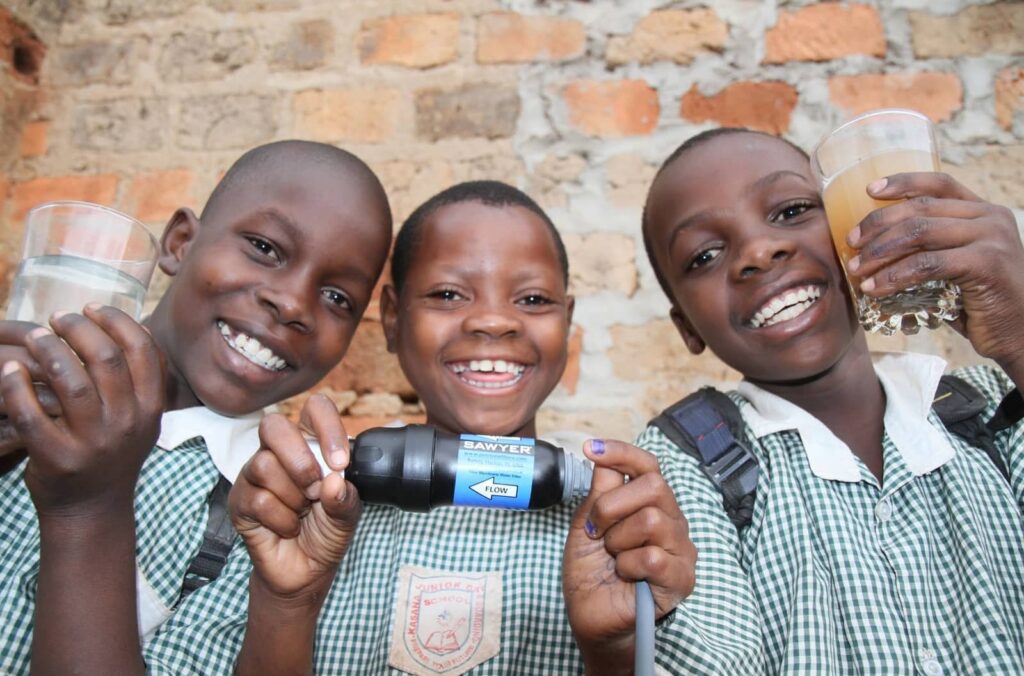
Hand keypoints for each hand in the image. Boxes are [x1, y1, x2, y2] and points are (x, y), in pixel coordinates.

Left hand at [0, 306, 164, 515]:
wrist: (92, 509)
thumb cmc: (112, 453)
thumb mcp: (141, 419)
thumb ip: (138, 380)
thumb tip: (120, 324)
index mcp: (151, 408)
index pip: (143, 350)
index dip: (116, 320)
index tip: (91, 308)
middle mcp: (128, 423)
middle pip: (106, 359)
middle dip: (78, 329)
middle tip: (58, 320)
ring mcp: (94, 443)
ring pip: (71, 381)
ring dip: (48, 350)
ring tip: (34, 338)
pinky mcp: (59, 459)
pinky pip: (32, 415)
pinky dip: (16, 387)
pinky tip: (9, 371)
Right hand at [229, 394, 361, 603]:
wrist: (306, 572)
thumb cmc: (326, 532)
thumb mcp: (347, 515)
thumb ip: (345, 498)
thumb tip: (333, 481)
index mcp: (310, 444)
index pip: (314, 409)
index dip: (327, 427)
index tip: (341, 462)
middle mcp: (279, 452)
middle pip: (274, 426)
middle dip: (300, 460)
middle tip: (315, 489)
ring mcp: (254, 474)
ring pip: (264, 465)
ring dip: (292, 496)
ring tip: (302, 512)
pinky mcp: (239, 500)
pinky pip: (258, 499)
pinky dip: (282, 519)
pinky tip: (289, 527)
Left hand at [563, 439, 695, 672]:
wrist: (590, 616)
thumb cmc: (592, 571)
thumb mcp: (586, 524)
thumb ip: (600, 491)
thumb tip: (601, 456)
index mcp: (649, 504)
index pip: (647, 466)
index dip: (622, 452)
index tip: (590, 448)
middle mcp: (671, 520)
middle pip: (654, 486)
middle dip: (612, 507)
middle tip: (598, 533)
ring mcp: (680, 549)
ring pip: (652, 520)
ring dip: (618, 541)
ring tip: (614, 558)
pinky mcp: (682, 578)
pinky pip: (654, 557)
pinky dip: (628, 566)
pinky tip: (625, 576)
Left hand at [847, 172, 1023, 372]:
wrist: (1018, 333)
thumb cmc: (978, 303)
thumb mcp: (954, 265)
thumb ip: (928, 248)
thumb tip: (871, 247)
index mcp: (983, 211)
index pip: (939, 183)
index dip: (902, 182)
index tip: (869, 190)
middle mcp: (990, 217)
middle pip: (921, 208)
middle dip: (878, 224)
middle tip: (851, 243)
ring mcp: (991, 237)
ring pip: (920, 233)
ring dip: (881, 251)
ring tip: (857, 269)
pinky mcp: (986, 263)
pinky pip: (928, 264)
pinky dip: (895, 276)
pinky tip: (874, 289)